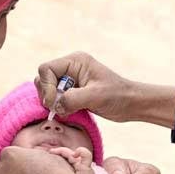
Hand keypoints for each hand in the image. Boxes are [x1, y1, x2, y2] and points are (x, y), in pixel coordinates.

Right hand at [35, 52, 174, 126]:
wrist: (131, 104)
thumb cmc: (117, 96)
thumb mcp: (95, 96)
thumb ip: (72, 99)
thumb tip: (55, 106)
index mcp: (75, 61)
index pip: (46, 69)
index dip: (47, 86)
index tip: (54, 103)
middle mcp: (70, 67)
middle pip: (43, 78)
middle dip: (48, 94)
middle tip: (59, 108)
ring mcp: (71, 79)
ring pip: (47, 89)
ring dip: (52, 101)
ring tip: (66, 110)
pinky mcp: (73, 91)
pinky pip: (56, 98)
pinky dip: (58, 106)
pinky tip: (69, 112)